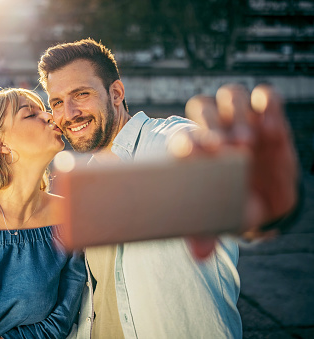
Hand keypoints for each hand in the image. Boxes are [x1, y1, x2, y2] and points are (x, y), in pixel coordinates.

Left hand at [182, 84, 299, 258]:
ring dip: (238, 113)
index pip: (182, 135)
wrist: (262, 200)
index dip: (186, 140)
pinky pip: (266, 96)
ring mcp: (240, 121)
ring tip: (248, 142)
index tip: (192, 153)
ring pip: (231, 94)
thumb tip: (201, 256)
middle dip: (214, 124)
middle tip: (229, 148)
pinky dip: (268, 104)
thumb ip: (205, 233)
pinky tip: (271, 128)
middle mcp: (213, 131)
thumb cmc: (228, 206)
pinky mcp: (267, 118)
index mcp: (193, 152)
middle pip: (202, 106)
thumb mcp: (216, 219)